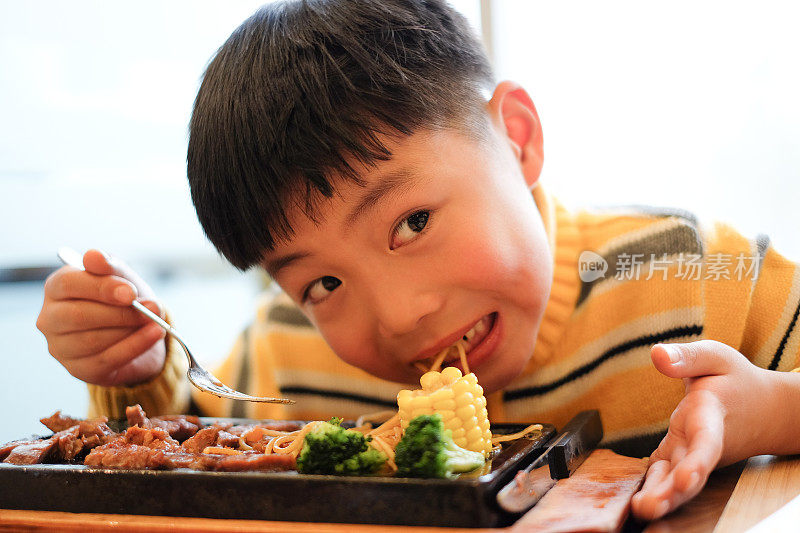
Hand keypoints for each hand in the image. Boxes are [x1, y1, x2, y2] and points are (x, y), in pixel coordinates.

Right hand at [37, 249, 166, 386]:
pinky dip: (137, 345)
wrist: (138, 332)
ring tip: (157, 320)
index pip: (68, 284)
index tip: (131, 292)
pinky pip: (109, 358)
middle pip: (79, 316)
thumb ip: (110, 267)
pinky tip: (156, 333)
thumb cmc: (123, 300)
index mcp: (56, 289)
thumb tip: (94, 256)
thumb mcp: (122, 279)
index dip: (102, 287)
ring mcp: (61, 347)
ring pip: (93, 340)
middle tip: (153, 308)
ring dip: (130, 329)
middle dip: (120, 312)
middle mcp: (50, 319)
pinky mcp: (79, 369)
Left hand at [631, 340, 774, 520]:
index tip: (688, 478)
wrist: (763, 408)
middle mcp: (703, 442)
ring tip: (641, 511)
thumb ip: (686, 357)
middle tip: (648, 508)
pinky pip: (666, 474)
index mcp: (711, 415)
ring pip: (676, 479)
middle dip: (672, 492)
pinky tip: (637, 502)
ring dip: (661, 496)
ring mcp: (693, 453)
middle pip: (689, 471)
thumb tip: (656, 353)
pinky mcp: (681, 456)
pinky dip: (654, 487)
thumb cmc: (736, 380)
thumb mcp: (715, 357)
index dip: (698, 462)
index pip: (707, 442)